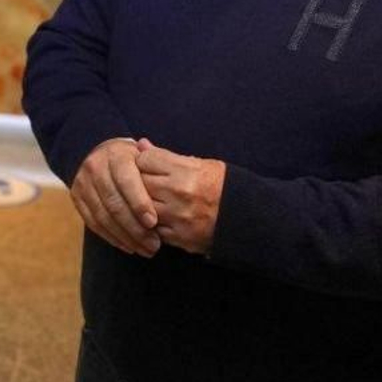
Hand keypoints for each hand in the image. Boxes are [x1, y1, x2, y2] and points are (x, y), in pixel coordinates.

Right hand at [70, 139, 161, 256]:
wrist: (101, 153)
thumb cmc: (132, 160)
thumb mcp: (145, 157)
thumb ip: (157, 173)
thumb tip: (170, 192)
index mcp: (115, 155)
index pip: (126, 182)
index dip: (140, 203)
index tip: (154, 223)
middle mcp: (95, 167)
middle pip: (114, 203)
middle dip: (135, 228)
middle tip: (154, 245)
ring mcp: (83, 183)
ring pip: (103, 216)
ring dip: (125, 237)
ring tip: (145, 249)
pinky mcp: (76, 198)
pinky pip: (93, 223)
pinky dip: (111, 237)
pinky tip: (128, 246)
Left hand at [135, 139, 224, 254]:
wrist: (245, 217)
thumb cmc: (220, 185)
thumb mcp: (199, 164)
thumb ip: (166, 157)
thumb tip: (140, 144)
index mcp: (186, 171)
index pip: (146, 160)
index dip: (141, 161)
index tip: (144, 164)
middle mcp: (180, 193)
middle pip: (140, 183)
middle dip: (136, 182)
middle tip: (139, 182)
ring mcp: (178, 216)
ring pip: (142, 208)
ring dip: (140, 204)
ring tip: (145, 200)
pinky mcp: (179, 237)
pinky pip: (151, 229)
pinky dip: (148, 224)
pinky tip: (152, 218)